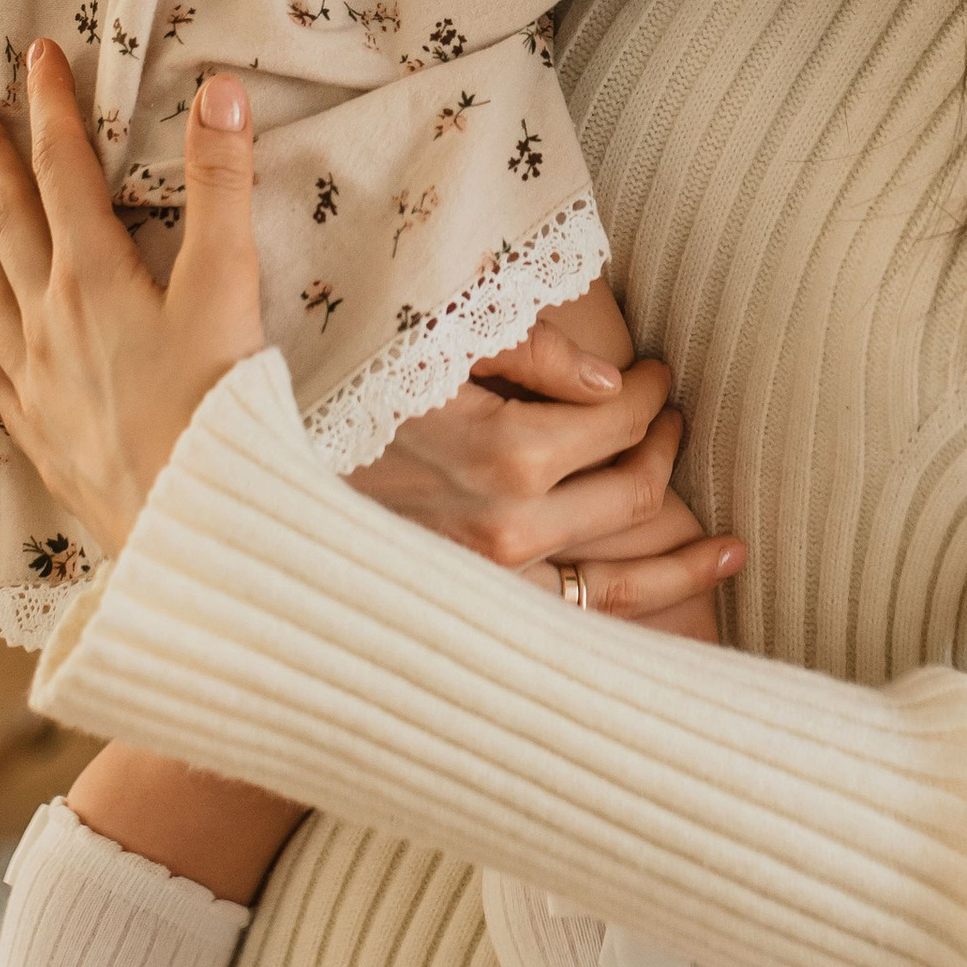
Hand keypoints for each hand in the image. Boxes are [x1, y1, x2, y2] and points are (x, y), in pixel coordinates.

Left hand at [0, 44, 265, 559]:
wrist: (192, 518)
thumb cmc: (216, 400)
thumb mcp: (229, 284)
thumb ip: (222, 186)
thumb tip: (219, 92)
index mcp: (93, 276)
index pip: (65, 173)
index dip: (52, 110)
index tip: (34, 57)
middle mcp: (51, 322)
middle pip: (10, 224)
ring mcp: (40, 383)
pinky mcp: (46, 437)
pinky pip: (2, 377)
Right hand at [348, 318, 743, 632]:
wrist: (239, 471)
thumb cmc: (333, 385)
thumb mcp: (426, 334)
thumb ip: (527, 348)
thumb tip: (612, 380)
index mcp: (503, 456)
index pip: (617, 422)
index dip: (649, 393)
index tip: (653, 373)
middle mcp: (504, 534)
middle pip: (630, 497)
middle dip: (661, 451)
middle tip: (669, 419)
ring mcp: (486, 587)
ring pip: (616, 588)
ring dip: (680, 562)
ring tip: (727, 549)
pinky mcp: (465, 618)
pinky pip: (567, 632)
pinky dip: (633, 621)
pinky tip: (682, 615)